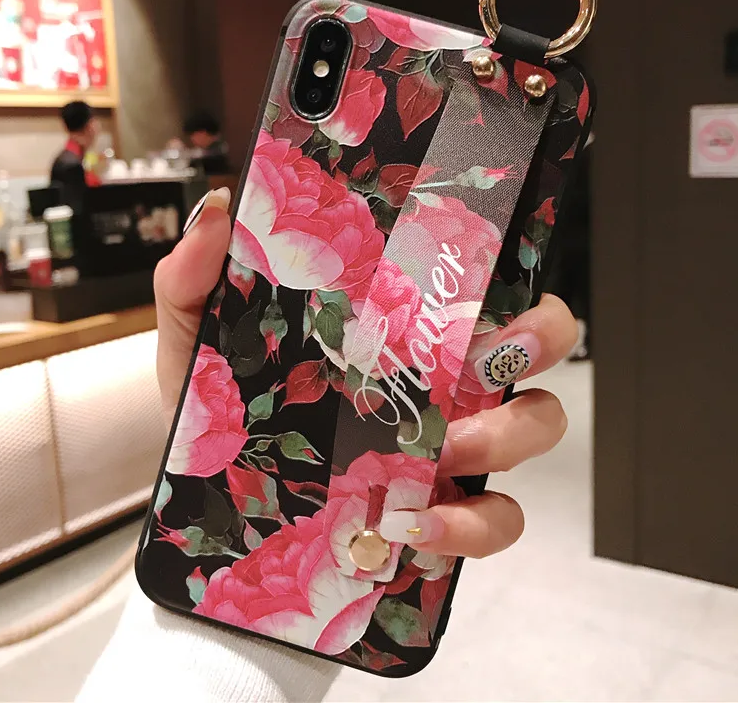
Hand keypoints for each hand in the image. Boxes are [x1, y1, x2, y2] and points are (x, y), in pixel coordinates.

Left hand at [154, 188, 574, 558]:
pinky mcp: (442, 514)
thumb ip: (196, 280)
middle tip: (495, 353)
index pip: (476, 282)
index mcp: (397, 328)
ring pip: (535, 428)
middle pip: (533, 346)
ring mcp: (448, 447)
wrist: (206, 504)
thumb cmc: (216, 415)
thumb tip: (220, 211)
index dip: (503, 262)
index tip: (492, 262)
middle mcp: (438, 380)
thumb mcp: (197, 342)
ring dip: (511, 434)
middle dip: (541, 338)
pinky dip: (473, 525)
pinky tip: (419, 526)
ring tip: (450, 448)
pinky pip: (495, 520)